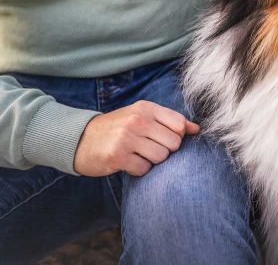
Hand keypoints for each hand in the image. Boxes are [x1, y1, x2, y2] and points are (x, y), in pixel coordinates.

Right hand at [73, 100, 199, 176]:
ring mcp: (127, 138)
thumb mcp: (141, 116)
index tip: (163, 139)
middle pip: (173, 143)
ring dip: (151, 161)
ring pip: (161, 157)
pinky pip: (144, 169)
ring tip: (137, 154)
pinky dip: (139, 169)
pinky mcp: (118, 156)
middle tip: (147, 148)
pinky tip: (127, 162)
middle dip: (164, 150)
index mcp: (145, 108)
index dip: (177, 137)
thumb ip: (168, 121)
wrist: (80, 139)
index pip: (179, 124)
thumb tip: (197, 129)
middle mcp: (137, 120)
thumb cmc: (117, 128)